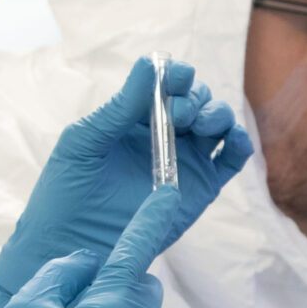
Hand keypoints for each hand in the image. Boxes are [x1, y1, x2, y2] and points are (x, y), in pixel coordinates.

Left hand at [0, 56, 252, 307]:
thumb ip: (120, 106)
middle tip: (178, 115)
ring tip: (200, 124)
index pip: (165, 84)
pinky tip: (232, 139)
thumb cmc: (67, 190)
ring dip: (217, 114)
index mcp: (135, 116)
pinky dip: (239, 143)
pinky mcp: (201, 188)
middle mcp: (164, 133)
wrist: (74, 243)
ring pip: (217, 124)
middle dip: (195, 98)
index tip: (177, 77)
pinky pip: (230, 160)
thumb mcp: (86, 141)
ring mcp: (185, 160)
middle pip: (197, 100)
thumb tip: (148, 64)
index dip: (175, 75)